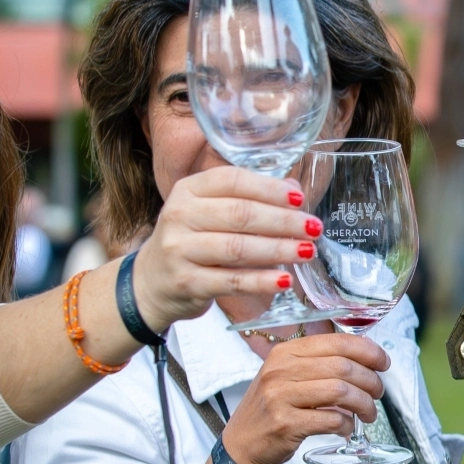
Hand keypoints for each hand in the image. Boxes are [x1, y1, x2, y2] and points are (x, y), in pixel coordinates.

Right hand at [131, 167, 317, 331]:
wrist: (151, 283)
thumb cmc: (192, 242)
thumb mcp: (210, 212)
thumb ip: (249, 199)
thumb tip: (294, 191)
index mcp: (189, 190)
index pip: (232, 180)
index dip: (269, 189)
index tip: (300, 199)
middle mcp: (180, 215)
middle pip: (239, 214)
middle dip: (283, 221)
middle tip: (313, 228)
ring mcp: (179, 249)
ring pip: (237, 247)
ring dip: (278, 249)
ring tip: (306, 251)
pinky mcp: (186, 282)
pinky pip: (231, 281)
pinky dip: (261, 281)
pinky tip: (285, 280)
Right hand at [220, 333, 389, 463]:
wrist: (242, 445)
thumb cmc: (272, 409)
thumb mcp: (287, 377)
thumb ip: (319, 364)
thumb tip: (366, 359)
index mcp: (285, 353)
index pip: (336, 342)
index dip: (368, 351)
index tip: (383, 363)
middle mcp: (280, 370)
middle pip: (343, 367)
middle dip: (370, 381)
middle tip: (377, 393)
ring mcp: (280, 396)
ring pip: (341, 392)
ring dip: (364, 404)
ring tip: (368, 414)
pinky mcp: (285, 424)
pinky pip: (331, 420)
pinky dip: (347, 424)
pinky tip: (347, 428)